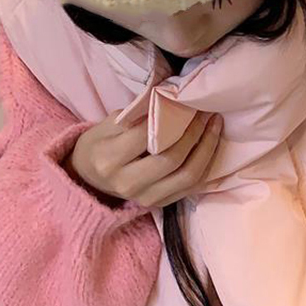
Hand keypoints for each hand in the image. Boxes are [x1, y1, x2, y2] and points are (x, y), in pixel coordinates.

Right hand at [65, 108, 222, 208]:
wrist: (90, 180)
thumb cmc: (99, 146)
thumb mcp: (106, 125)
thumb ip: (134, 115)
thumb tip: (168, 101)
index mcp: (110, 159)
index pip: (146, 136)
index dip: (170, 117)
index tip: (186, 101)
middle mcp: (129, 183)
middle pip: (172, 159)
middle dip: (194, 133)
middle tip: (206, 112)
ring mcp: (146, 198)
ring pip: (188, 176)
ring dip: (207, 148)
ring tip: (214, 125)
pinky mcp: (161, 204)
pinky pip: (192, 187)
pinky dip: (206, 165)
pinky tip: (211, 145)